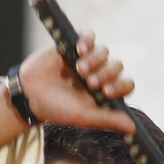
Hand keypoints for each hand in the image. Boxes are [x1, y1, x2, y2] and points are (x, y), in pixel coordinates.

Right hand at [16, 34, 135, 134]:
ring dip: (95, 60)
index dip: (120, 85)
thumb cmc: (57, 109)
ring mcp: (87, 58)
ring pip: (104, 51)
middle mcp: (99, 73)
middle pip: (116, 65)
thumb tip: (132, 128)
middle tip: (90, 82)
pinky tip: (80, 49)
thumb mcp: (84, 116)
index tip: (106, 91)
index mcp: (105, 91)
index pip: (125, 84)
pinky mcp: (73, 45)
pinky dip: (87, 40)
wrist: (30, 95)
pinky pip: (88, 35)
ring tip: (79, 68)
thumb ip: (108, 119)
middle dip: (106, 73)